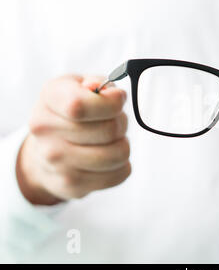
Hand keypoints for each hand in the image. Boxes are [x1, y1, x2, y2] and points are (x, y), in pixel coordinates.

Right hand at [16, 75, 130, 204]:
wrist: (45, 153)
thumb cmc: (70, 113)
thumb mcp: (80, 86)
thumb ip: (99, 84)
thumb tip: (111, 95)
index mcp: (50, 98)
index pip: (80, 106)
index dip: (111, 104)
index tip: (117, 101)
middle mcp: (45, 131)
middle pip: (109, 130)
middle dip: (121, 124)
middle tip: (113, 123)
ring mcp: (56, 162)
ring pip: (118, 154)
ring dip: (122, 145)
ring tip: (111, 141)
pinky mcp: (72, 185)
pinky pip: (120, 174)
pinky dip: (122, 165)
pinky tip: (107, 157)